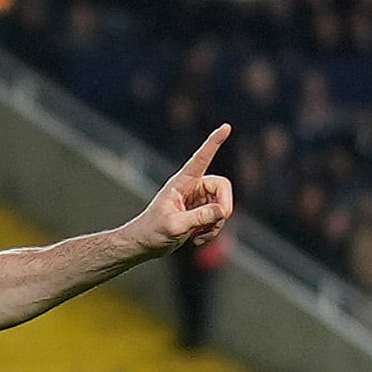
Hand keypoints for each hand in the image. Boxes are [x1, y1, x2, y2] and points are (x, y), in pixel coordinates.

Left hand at [127, 125, 233, 256]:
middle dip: (224, 206)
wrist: (145, 244)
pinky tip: (197, 239)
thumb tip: (222, 211)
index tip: (226, 126)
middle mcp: (192, 187)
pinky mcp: (201, 213)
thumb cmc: (152, 231)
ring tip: (198, 237)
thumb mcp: (175, 226)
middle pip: (222, 187)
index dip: (214, 142)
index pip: (201, 158)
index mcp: (182, 182)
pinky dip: (213, 231)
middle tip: (219, 220)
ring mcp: (198, 200)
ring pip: (222, 206)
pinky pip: (218, 219)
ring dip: (216, 224)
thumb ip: (199, 217)